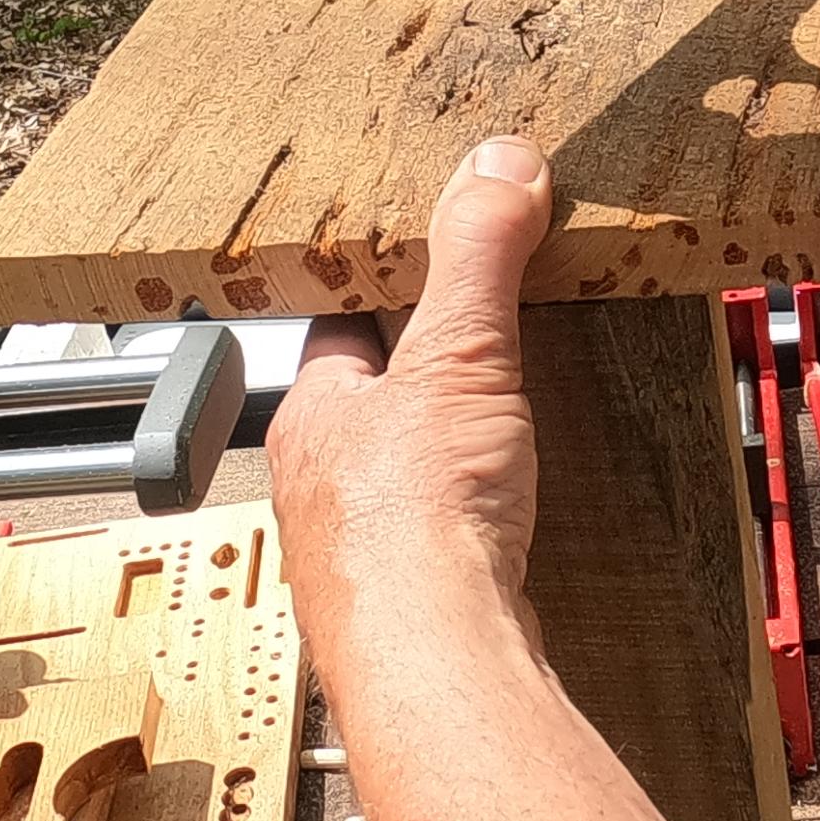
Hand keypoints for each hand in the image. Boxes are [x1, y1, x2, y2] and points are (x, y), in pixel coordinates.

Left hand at [267, 136, 553, 697]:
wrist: (436, 655)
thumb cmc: (414, 520)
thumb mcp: (457, 356)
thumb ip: (477, 258)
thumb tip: (496, 165)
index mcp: (313, 415)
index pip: (338, 331)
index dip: (382, 295)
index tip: (421, 266)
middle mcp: (322, 486)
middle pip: (371, 409)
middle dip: (418, 381)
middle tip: (474, 346)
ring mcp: (362, 551)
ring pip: (400, 480)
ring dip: (441, 458)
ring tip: (497, 427)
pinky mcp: (412, 603)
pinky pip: (439, 541)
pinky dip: (470, 521)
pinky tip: (505, 518)